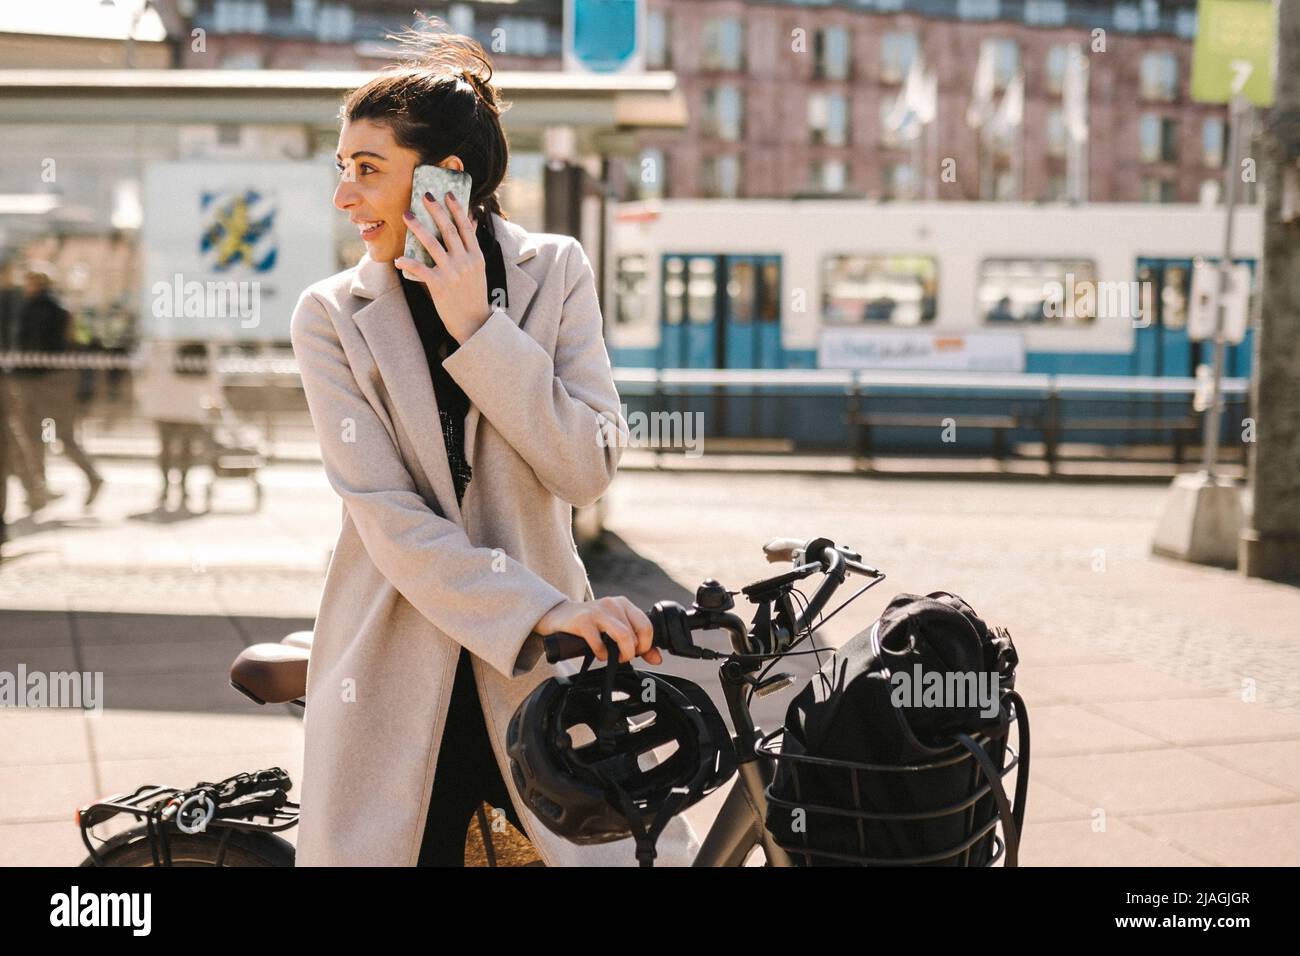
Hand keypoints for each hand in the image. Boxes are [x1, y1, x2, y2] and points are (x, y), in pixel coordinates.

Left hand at [393, 191, 489, 344]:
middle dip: (436, 210)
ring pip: (432, 244)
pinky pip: (420, 269)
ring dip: (418, 228)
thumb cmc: (473, 295)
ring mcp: (452, 273)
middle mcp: (465, 261)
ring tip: (407, 215)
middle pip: (449, 230)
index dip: (456, 208)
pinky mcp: (440, 286)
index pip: (466, 227)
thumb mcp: (478, 269)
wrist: (474, 323)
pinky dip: (408, 263)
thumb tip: (473, 220)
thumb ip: (472, 246)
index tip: (447, 193)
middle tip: (425, 195)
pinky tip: (398, 260)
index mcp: (476, 256)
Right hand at [532, 597, 662, 664]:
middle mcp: (613, 604)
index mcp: (624, 604)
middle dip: (632, 652)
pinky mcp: (583, 621)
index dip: (645, 645)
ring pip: (623, 636)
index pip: (647, 626)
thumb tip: (657, 659)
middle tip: (623, 657)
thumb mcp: (615, 628)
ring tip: (614, 658)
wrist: (559, 616)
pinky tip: (599, 654)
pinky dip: (602, 655)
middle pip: (635, 634)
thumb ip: (637, 642)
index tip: (636, 652)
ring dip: (621, 655)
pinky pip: (600, 644)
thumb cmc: (591, 624)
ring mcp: (598, 611)